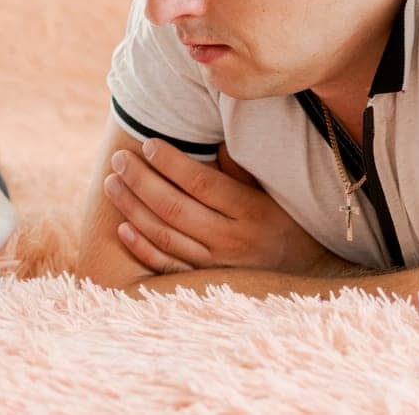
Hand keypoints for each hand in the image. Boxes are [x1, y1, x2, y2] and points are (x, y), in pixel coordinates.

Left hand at [103, 138, 332, 273]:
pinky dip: (141, 248)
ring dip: (132, 208)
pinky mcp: (205, 281)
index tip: (148, 144)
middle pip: (175, 208)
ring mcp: (217, 265)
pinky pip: (167, 266)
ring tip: (112, 184)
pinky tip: (121, 227)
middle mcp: (232, 240)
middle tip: (119, 159)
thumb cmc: (283, 218)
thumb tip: (210, 136)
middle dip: (140, 181)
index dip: (170, 162)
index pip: (201, 183)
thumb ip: (240, 167)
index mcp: (250, 211)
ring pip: (164, 236)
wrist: (305, 272)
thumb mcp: (270, 189)